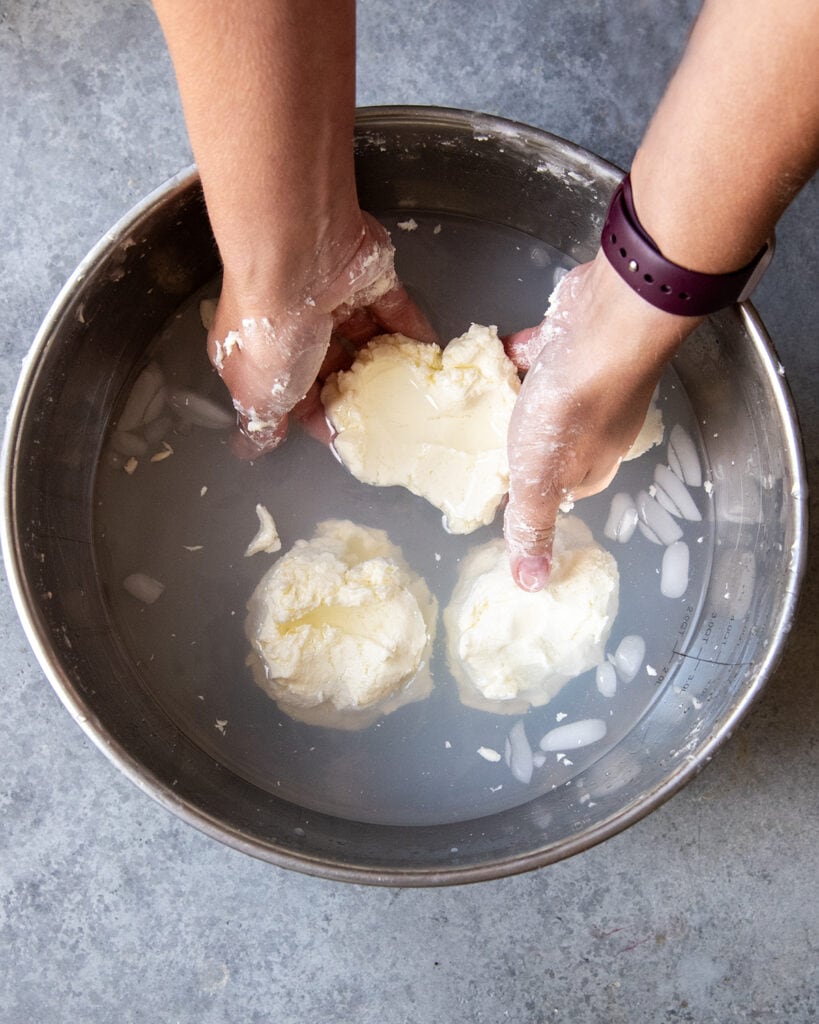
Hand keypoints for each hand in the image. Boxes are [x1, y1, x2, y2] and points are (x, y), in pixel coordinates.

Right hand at [207, 211, 436, 455]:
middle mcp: (294, 321)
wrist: (298, 256)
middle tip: (386, 418)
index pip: (292, 392)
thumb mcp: (255, 393)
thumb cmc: (270, 334)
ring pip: (364, 337)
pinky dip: (411, 332)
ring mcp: (333, 295)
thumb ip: (262, 422)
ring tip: (411, 392)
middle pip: (330, 365)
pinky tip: (428, 357)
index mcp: (261, 350)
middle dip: (355, 391)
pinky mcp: (368, 276)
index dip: (316, 417)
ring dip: (385, 363)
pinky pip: (394, 309)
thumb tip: (250, 447)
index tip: (346, 439)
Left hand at [503, 250, 698, 590]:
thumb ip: (533, 527)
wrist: (607, 324)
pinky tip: (495, 351)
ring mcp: (591, 377)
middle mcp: (599, 423)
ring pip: (549, 394)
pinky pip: (545, 353)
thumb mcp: (540, 482)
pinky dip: (523, 354)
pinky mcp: (578, 337)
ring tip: (482, 396)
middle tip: (489, 437)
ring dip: (522, 394)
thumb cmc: (572, 410)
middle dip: (527, 439)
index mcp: (594, 463)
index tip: (505, 481)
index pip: (563, 487)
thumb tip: (532, 587)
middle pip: (556, 439)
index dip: (535, 486)